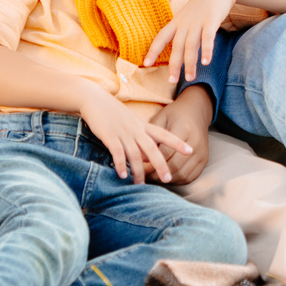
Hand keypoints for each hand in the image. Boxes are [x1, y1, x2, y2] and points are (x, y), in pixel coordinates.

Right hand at [76, 84, 190, 183]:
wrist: (95, 100)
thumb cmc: (114, 114)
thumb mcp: (132, 124)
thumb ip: (142, 140)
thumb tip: (150, 158)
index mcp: (144, 126)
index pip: (165, 135)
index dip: (177, 143)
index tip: (190, 151)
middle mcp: (136, 130)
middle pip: (153, 149)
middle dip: (161, 165)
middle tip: (168, 179)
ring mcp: (123, 133)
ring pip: (136, 154)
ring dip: (139, 171)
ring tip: (140, 184)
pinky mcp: (110, 136)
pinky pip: (117, 152)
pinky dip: (121, 164)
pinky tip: (122, 175)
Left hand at [144, 0, 237, 85]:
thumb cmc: (202, 6)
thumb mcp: (187, 16)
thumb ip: (181, 31)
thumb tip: (177, 49)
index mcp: (177, 22)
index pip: (161, 37)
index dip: (153, 50)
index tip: (145, 64)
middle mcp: (185, 23)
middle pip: (177, 46)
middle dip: (174, 65)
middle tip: (172, 82)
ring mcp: (198, 21)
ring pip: (191, 45)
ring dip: (190, 63)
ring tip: (190, 78)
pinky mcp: (212, 20)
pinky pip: (208, 37)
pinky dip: (207, 50)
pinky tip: (206, 62)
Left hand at [148, 85, 213, 185]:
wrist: (196, 111)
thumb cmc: (174, 114)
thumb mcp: (161, 118)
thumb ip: (152, 136)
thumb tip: (140, 157)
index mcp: (183, 129)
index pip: (166, 152)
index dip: (152, 162)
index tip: (140, 168)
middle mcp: (196, 142)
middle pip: (174, 165)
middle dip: (157, 173)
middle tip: (144, 177)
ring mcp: (202, 152)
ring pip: (182, 174)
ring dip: (167, 179)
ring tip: (154, 178)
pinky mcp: (204, 159)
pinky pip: (190, 177)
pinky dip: (177, 180)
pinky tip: (167, 177)